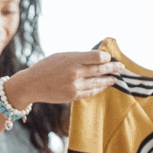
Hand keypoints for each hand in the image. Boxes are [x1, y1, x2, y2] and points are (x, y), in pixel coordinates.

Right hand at [3, 50, 123, 107]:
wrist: (31, 84)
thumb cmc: (47, 67)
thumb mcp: (62, 56)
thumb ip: (79, 57)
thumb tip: (98, 57)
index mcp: (72, 59)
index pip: (97, 57)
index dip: (106, 57)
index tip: (110, 58)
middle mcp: (74, 72)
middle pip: (100, 70)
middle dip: (113, 68)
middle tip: (121, 67)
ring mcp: (74, 86)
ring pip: (97, 83)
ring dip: (108, 80)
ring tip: (115, 78)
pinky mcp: (72, 96)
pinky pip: (90, 92)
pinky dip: (98, 88)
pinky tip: (103, 86)